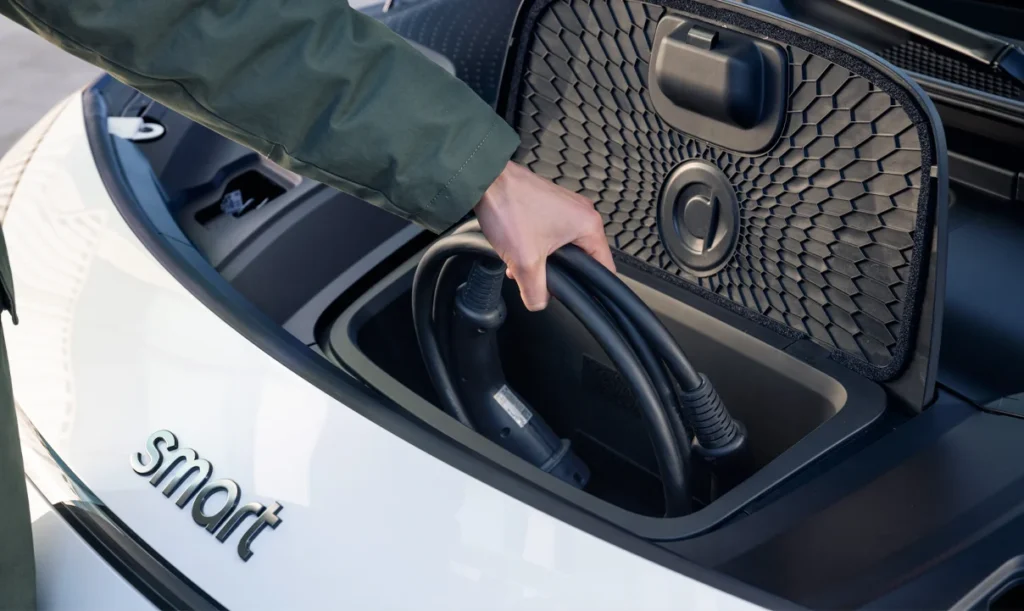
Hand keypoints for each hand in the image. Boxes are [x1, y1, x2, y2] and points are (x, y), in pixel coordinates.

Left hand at [474, 161, 615, 310]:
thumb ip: (536, 292)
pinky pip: (550, 234)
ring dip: (541, 261)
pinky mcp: (549, 205)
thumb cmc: (509, 206)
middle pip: (580, 259)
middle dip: (556, 273)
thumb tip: (539, 303)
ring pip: (561, 248)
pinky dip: (534, 246)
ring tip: (520, 264)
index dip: (590, 287)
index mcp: (588, 225)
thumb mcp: (525, 262)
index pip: (603, 267)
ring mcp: (566, 207)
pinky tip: (516, 251)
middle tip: (537, 278)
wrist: (486, 180)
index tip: (576, 295)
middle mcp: (582, 213)